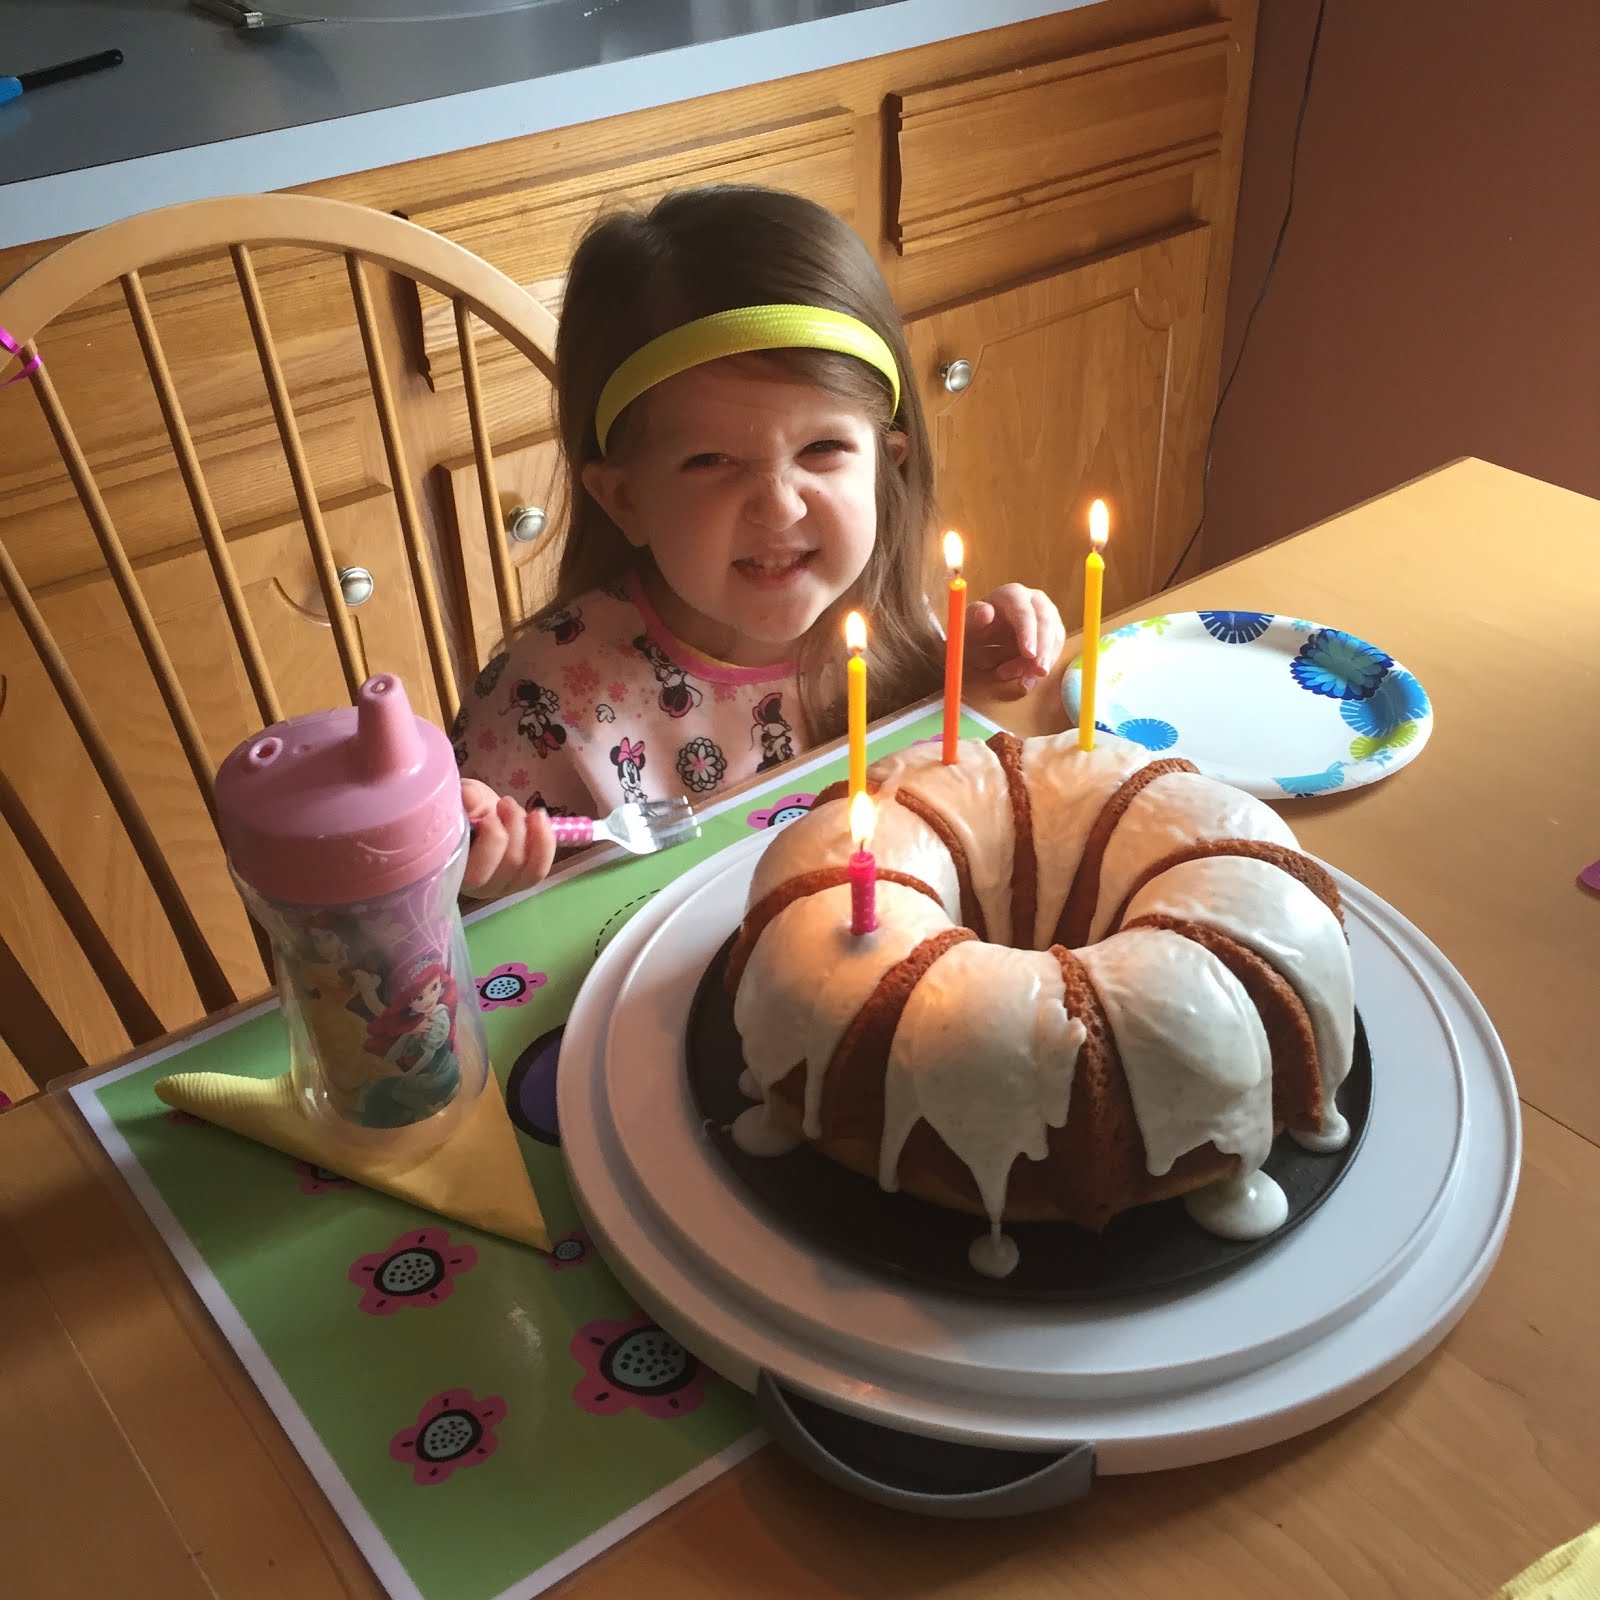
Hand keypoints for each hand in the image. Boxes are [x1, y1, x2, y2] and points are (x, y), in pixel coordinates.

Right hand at [460, 779, 556, 899]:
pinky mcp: (524, 879)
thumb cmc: (461, 809)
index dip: (491, 841)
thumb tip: (469, 795)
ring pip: (531, 868)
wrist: (476, 814)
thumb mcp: (458, 799)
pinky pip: (540, 867)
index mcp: (455, 872)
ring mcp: (505, 886)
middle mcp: (480, 888)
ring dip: (532, 832)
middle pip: (510, 864)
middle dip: (514, 826)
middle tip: (504, 802)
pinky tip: (537, 817)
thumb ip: (462, 799)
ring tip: (522, 809)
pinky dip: (545, 841)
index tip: (488, 814)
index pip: (477, 873)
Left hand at [964, 584, 1065, 691]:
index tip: (1028, 654)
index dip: (1028, 632)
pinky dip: (1043, 668)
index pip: (1024, 610)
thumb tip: (986, 612)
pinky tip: (1027, 681)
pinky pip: (1055, 651)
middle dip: (1044, 649)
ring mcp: (1048, 615)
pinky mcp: (1053, 632)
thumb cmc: (974, 629)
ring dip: (1041, 663)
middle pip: (1045, 622)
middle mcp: (1034, 600)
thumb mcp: (967, 626)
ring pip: (1053, 638)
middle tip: (1039, 672)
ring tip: (1022, 683)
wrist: (982, 637)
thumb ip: (973, 619)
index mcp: (1012, 595)